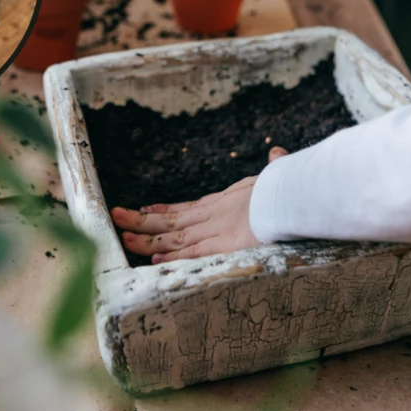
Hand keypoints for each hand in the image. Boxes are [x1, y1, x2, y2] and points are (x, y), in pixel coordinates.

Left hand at [111, 146, 287, 263]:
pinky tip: (153, 258)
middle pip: (171, 220)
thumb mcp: (279, 173)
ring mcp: (216, 228)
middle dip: (142, 220)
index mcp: (226, 199)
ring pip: (173, 236)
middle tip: (116, 216)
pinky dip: (171, 256)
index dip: (166, 209)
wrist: (294, 192)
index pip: (189, 206)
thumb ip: (277, 164)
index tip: (147, 209)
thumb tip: (277, 151)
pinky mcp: (224, 244)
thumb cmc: (289, 184)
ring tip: (121, 236)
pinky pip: (192, 252)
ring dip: (146, 238)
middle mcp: (215, 213)